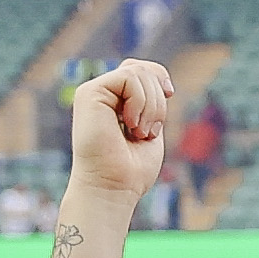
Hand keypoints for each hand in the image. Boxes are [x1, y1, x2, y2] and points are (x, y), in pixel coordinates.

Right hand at [62, 55, 178, 203]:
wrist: (113, 188)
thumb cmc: (132, 169)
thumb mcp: (150, 127)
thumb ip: (152, 103)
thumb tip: (163, 82)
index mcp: (114, 102)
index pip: (140, 69)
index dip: (159, 75)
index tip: (169, 93)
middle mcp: (102, 95)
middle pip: (142, 68)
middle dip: (158, 99)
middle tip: (149, 132)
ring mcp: (93, 93)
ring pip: (138, 72)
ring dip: (151, 106)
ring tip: (140, 133)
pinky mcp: (89, 93)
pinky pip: (129, 78)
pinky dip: (141, 102)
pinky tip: (131, 125)